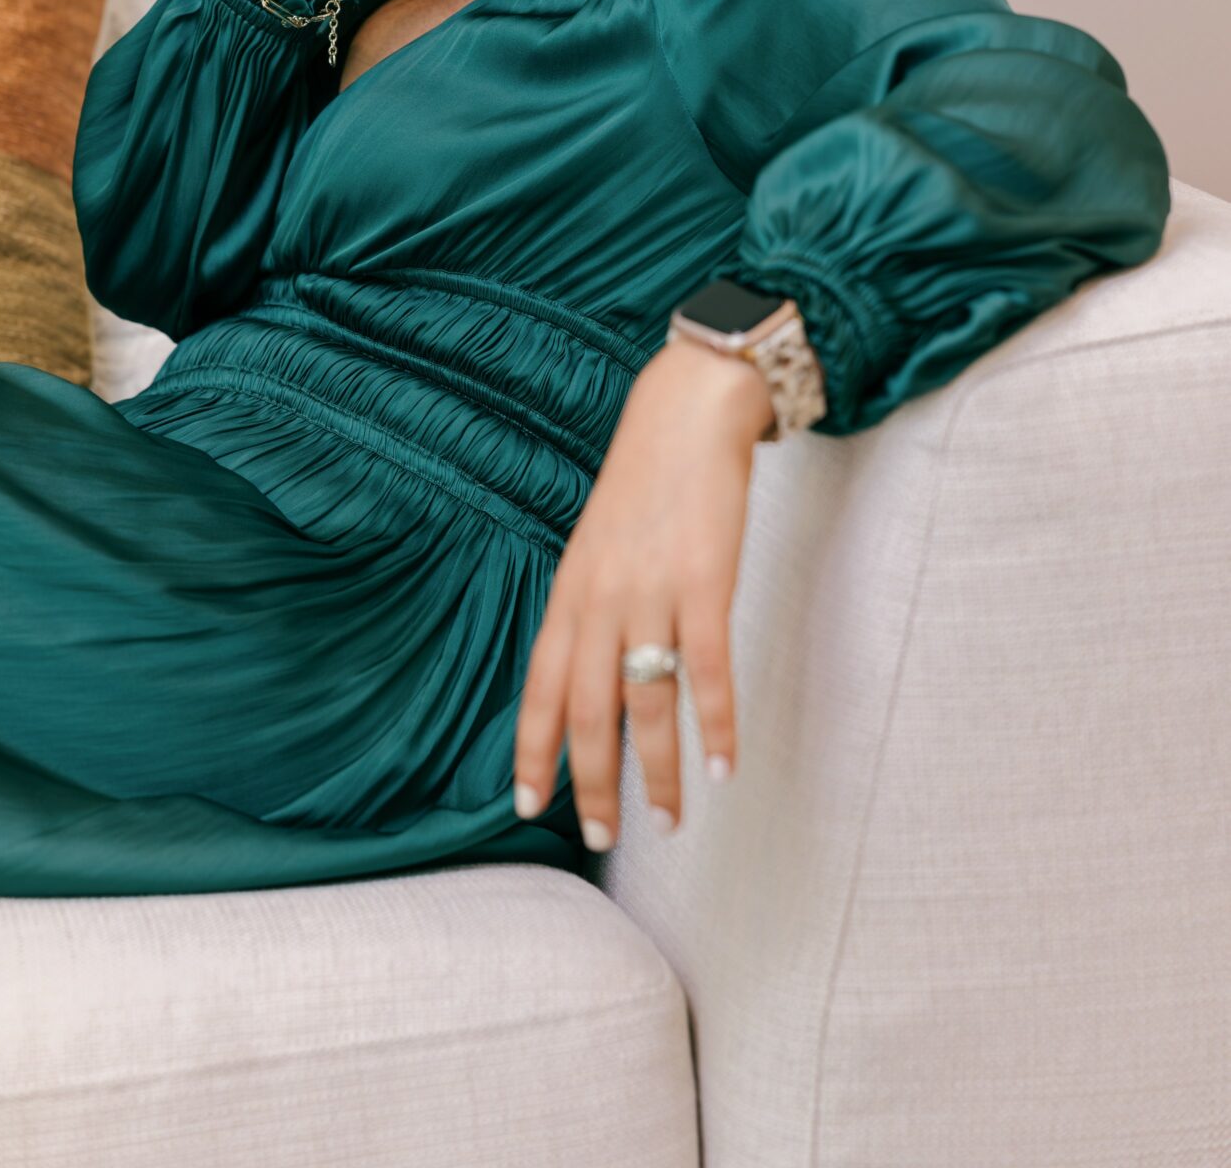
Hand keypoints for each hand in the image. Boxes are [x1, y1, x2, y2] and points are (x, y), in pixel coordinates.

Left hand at [512, 335, 774, 850]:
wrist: (686, 417)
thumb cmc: (645, 484)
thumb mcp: (597, 545)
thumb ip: (590, 606)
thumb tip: (590, 672)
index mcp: (571, 592)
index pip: (540, 687)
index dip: (531, 749)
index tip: (529, 804)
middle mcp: (601, 599)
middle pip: (586, 710)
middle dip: (591, 782)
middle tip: (600, 836)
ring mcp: (652, 594)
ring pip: (645, 704)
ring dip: (657, 772)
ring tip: (672, 820)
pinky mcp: (704, 585)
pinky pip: (707, 672)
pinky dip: (717, 725)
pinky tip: (725, 765)